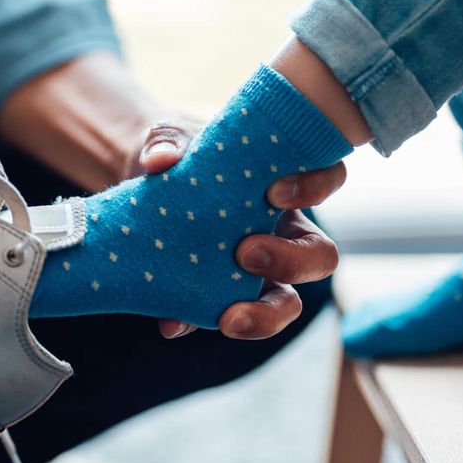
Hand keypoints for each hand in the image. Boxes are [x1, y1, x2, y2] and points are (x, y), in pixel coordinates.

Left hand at [129, 121, 346, 340]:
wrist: (136, 188)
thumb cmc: (172, 154)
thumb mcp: (166, 139)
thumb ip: (164, 142)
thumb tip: (161, 160)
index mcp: (280, 184)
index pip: (326, 178)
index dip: (316, 185)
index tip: (275, 193)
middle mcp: (280, 231)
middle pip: (320, 255)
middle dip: (293, 260)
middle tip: (247, 253)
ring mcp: (255, 271)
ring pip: (286, 302)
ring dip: (266, 315)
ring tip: (230, 319)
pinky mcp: (217, 297)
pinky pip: (218, 317)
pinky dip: (194, 322)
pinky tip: (171, 323)